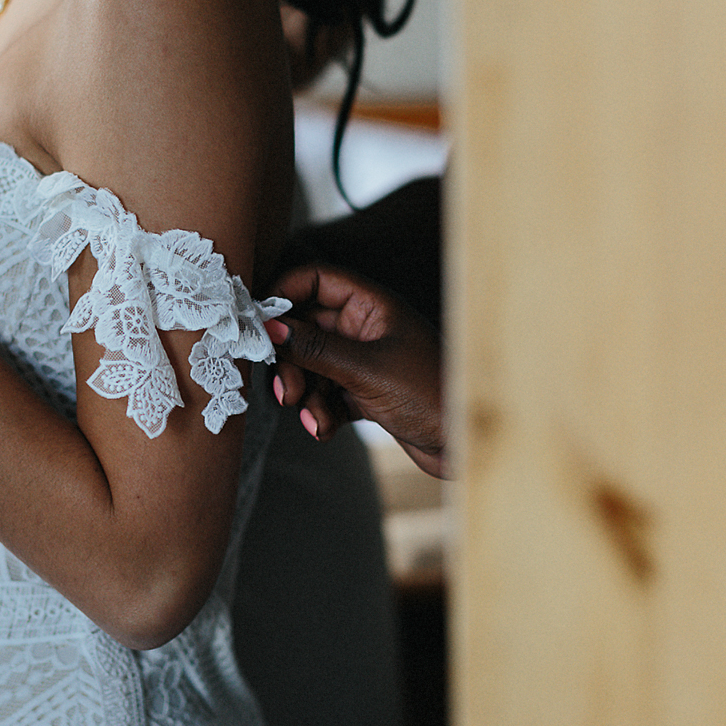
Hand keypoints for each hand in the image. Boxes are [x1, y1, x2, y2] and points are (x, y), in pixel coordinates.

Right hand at [266, 264, 446, 478]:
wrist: (466, 444)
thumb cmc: (432, 394)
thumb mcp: (366, 370)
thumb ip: (315, 348)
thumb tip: (271, 327)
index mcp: (373, 306)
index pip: (317, 280)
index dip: (285, 294)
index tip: (260, 322)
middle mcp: (367, 329)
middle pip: (307, 329)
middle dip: (291, 361)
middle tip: (287, 390)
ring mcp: (365, 362)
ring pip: (313, 366)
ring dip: (306, 393)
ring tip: (313, 417)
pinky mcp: (366, 393)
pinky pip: (328, 394)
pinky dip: (321, 411)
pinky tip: (325, 429)